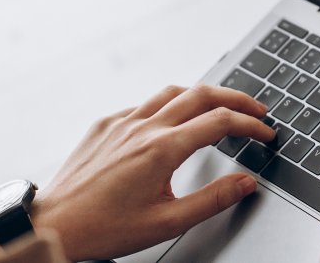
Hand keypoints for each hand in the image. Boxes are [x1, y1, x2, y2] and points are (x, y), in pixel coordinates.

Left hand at [31, 85, 274, 260]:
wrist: (54, 224)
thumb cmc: (105, 228)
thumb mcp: (168, 222)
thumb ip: (213, 200)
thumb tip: (246, 183)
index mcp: (162, 149)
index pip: (220, 123)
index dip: (250, 125)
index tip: (265, 133)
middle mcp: (143, 127)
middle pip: (202, 94)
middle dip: (236, 99)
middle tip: (256, 110)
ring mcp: (122, 122)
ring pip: (172, 91)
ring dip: (203, 95)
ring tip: (220, 107)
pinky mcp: (104, 125)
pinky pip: (143, 104)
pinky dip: (167, 106)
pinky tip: (171, 123)